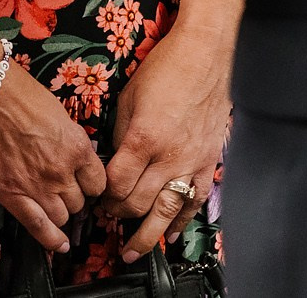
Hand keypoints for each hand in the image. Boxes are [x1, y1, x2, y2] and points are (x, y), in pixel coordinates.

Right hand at [0, 58, 107, 252]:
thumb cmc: (18, 94)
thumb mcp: (59, 114)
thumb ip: (70, 142)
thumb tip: (74, 159)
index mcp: (78, 147)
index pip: (98, 183)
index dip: (90, 184)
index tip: (83, 183)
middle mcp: (62, 171)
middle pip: (80, 202)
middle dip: (73, 197)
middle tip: (61, 188)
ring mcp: (37, 186)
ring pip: (62, 217)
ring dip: (59, 211)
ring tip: (50, 202)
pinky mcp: (12, 195)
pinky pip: (39, 227)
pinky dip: (51, 240)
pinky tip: (59, 246)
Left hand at [106, 0, 238, 259]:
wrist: (205, 55)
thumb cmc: (165, 69)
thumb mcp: (129, 99)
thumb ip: (120, 135)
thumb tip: (114, 162)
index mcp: (143, 138)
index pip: (117, 184)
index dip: (103, 196)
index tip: (97, 198)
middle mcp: (168, 156)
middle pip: (138, 203)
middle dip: (119, 215)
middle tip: (109, 218)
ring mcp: (191, 162)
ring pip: (167, 211)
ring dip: (147, 235)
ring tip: (133, 251)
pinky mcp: (209, 162)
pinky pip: (195, 201)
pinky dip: (182, 221)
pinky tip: (170, 234)